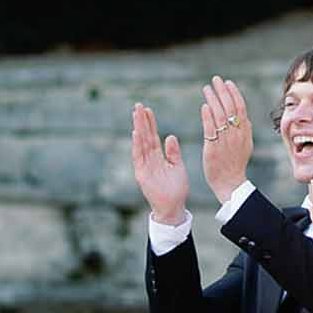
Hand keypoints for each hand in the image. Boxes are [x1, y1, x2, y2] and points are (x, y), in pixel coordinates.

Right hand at [130, 102, 187, 224]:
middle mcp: (148, 160)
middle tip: (138, 105)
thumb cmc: (176, 188)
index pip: (152, 136)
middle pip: (144, 137)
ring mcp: (144, 166)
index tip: (148, 109)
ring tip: (136, 114)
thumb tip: (170, 136)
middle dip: (141, 121)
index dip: (150, 123)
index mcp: (158, 157)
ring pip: (140, 143)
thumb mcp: (177, 166)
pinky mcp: (142, 174)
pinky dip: (137, 145)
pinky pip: (139, 157)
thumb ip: (173, 152)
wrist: (173, 207)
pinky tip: (136, 133)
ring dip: (138, 128)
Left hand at [199, 75, 252, 202]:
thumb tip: (245, 118)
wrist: (230, 183)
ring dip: (213, 99)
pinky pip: (211, 129)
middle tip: (215, 79)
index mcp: (244, 132)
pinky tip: (204, 106)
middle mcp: (236, 134)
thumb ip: (245, 131)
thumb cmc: (235, 164)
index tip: (227, 82)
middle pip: (230, 107)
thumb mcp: (245, 145)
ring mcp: (225, 141)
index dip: (234, 93)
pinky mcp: (213, 148)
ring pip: (220, 115)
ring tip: (206, 88)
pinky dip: (208, 116)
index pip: (240, 108)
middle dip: (222, 91)